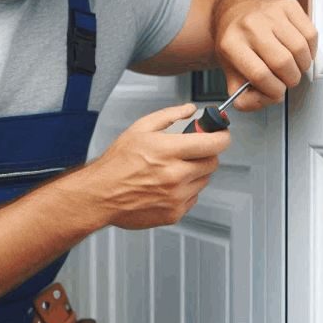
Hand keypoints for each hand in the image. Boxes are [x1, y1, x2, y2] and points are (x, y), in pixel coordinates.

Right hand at [84, 104, 230, 228]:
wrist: (100, 195)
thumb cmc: (116, 164)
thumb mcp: (139, 129)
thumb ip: (169, 115)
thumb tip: (189, 109)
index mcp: (168, 151)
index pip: (214, 143)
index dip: (222, 136)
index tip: (220, 134)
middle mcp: (175, 175)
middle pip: (213, 162)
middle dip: (205, 153)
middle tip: (190, 151)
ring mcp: (176, 196)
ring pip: (204, 180)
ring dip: (195, 173)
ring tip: (172, 170)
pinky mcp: (174, 213)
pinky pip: (193, 198)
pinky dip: (185, 190)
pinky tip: (166, 185)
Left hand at [214, 0, 317, 110]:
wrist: (236, 12)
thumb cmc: (235, 43)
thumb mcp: (230, 73)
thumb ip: (243, 97)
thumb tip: (265, 101)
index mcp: (231, 43)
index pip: (259, 74)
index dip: (273, 90)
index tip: (276, 92)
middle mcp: (249, 25)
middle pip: (282, 62)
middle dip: (290, 80)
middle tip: (286, 80)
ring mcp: (270, 13)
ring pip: (299, 49)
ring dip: (302, 66)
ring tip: (293, 68)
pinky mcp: (288, 6)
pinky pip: (310, 34)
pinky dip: (310, 50)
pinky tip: (299, 53)